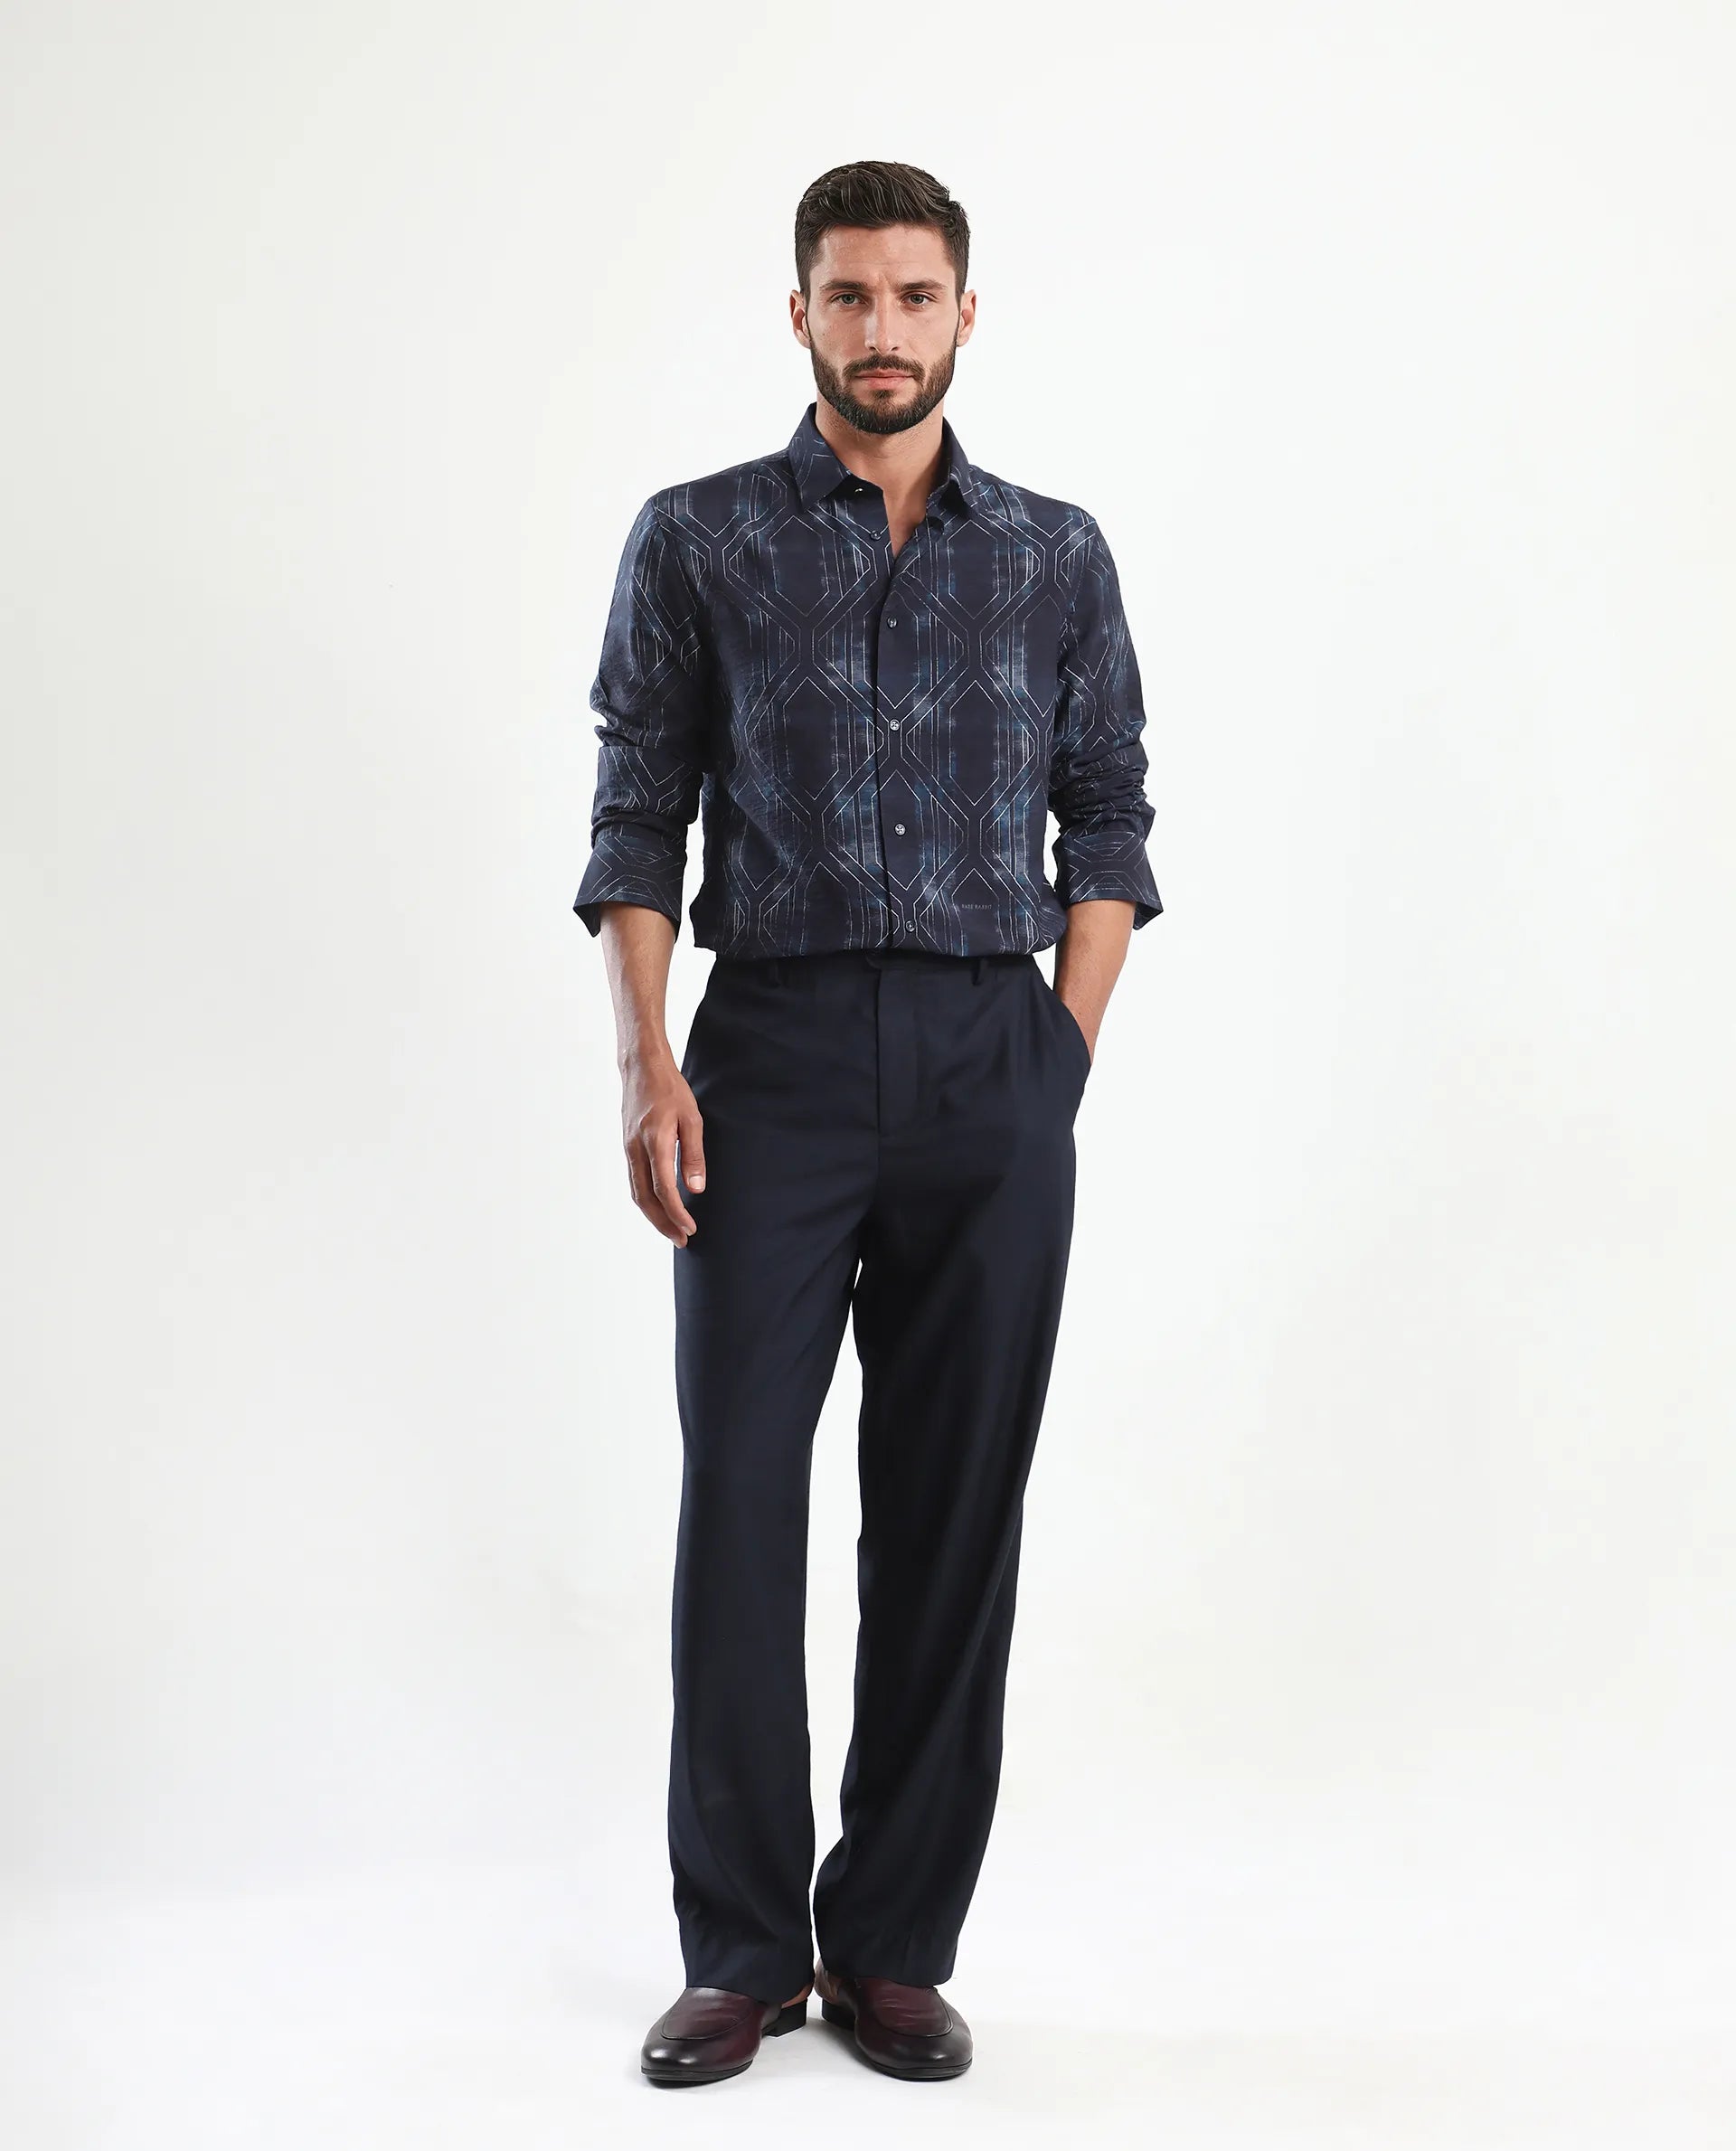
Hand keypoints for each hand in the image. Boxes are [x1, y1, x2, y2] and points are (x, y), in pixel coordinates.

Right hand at [622, 1048, 706, 1245]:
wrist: (641, 1067)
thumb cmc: (670, 1089)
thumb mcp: (692, 1118)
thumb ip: (693, 1154)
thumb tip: (697, 1188)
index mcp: (654, 1141)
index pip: (664, 1188)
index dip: (677, 1213)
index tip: (691, 1228)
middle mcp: (636, 1149)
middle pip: (645, 1198)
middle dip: (663, 1223)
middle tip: (682, 1240)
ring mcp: (628, 1149)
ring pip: (636, 1192)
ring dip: (653, 1215)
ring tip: (672, 1230)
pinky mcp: (627, 1147)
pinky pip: (634, 1181)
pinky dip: (645, 1200)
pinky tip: (658, 1207)